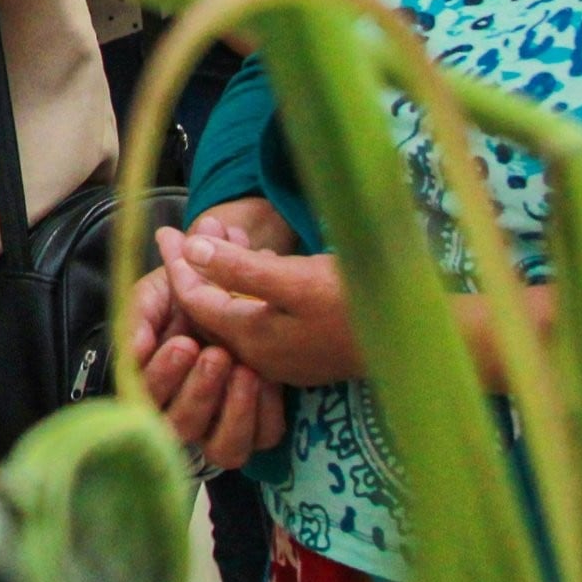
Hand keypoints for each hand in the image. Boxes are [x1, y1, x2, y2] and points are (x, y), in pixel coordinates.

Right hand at [137, 224, 288, 467]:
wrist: (235, 293)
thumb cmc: (188, 297)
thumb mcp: (158, 294)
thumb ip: (139, 316)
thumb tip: (134, 350)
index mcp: (152, 385)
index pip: (146, 398)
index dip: (163, 378)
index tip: (183, 344)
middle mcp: (183, 413)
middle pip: (183, 427)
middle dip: (199, 392)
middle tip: (216, 354)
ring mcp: (222, 427)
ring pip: (224, 448)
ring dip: (234, 412)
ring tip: (244, 371)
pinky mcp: (259, 429)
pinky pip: (263, 437)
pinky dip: (265, 411)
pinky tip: (267, 378)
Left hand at [168, 227, 361, 390]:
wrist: (418, 342)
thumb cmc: (356, 306)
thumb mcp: (295, 280)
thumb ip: (240, 269)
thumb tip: (192, 250)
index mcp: (251, 338)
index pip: (195, 299)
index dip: (177, 262)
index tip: (163, 230)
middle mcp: (261, 355)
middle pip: (214, 304)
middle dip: (202, 261)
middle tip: (197, 224)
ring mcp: (285, 357)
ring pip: (240, 308)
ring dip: (230, 270)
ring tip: (227, 232)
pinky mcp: (307, 351)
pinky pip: (264, 315)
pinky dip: (255, 286)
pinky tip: (263, 261)